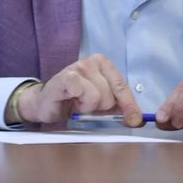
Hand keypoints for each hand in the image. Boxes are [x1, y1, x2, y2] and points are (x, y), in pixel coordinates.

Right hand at [14, 53, 144, 125]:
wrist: (45, 103)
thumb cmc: (75, 101)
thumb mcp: (101, 103)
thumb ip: (118, 106)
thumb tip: (137, 119)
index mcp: (104, 64)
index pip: (122, 86)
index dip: (129, 105)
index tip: (135, 120)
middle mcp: (92, 61)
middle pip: (111, 94)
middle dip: (101, 107)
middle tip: (86, 105)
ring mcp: (78, 67)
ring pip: (98, 96)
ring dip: (87, 106)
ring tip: (77, 103)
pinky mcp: (65, 77)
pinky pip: (81, 92)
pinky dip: (78, 101)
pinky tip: (70, 99)